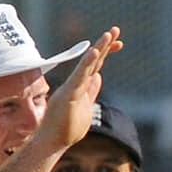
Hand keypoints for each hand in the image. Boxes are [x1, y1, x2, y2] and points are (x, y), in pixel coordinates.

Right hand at [39, 27, 122, 150]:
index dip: (106, 53)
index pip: (96, 66)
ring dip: (98, 50)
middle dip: (105, 45)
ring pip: (87, 65)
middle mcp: (76, 84)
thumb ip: (91, 91)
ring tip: (108, 35)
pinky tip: (95, 52)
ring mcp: (72, 88)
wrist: (52, 142)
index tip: (119, 42)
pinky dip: (87, 64)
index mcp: (82, 87)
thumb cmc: (67, 128)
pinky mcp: (68, 95)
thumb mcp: (86, 107)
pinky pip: (79, 77)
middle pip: (93, 61)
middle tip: (115, 29)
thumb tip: (99, 77)